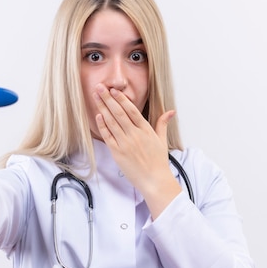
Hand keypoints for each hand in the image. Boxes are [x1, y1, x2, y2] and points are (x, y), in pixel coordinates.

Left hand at [93, 83, 180, 217]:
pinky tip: (98, 115)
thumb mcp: (162, 140)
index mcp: (145, 130)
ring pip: (111, 122)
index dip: (121, 99)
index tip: (113, 90)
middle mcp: (134, 134)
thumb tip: (171, 111)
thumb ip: (162, 124)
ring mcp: (125, 143)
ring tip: (95, 97)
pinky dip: (102, 125)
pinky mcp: (117, 153)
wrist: (154, 181)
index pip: (131, 110)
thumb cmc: (158, 162)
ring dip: (102, 108)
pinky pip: (108, 136)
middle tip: (99, 87)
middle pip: (118, 112)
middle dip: (108, 98)